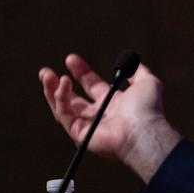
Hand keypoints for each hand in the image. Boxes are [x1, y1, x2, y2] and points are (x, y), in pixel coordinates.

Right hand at [39, 53, 181, 182]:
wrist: (143, 129)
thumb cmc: (148, 109)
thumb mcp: (148, 82)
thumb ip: (139, 71)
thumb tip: (132, 63)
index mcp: (113, 102)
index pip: (91, 85)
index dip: (80, 72)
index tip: (70, 58)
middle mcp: (99, 114)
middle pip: (72, 98)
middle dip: (56, 84)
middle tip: (45, 71)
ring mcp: (88, 125)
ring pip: (62, 107)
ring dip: (52, 90)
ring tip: (47, 75)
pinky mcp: (80, 134)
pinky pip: (64, 115)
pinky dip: (60, 98)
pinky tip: (62, 83)